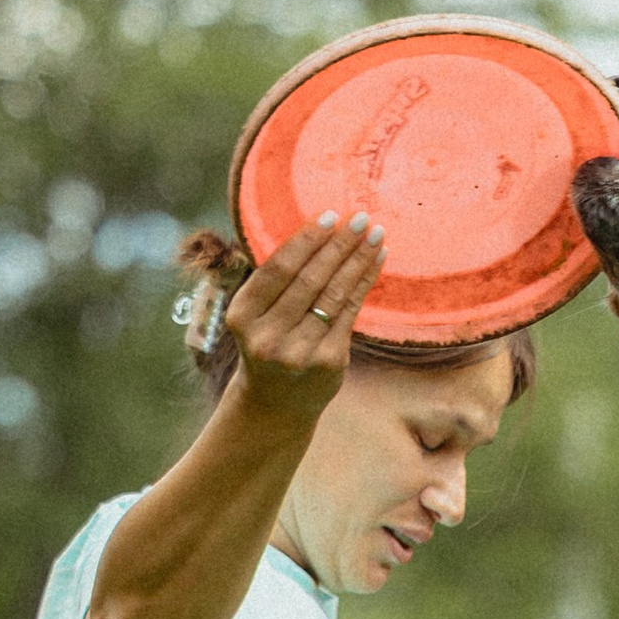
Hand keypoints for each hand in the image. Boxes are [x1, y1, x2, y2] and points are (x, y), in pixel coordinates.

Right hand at [225, 212, 387, 424]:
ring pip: (334, 296)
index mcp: (243, 316)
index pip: (279, 269)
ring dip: (357, 261)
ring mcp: (300, 353)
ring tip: (375, 235)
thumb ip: (275, 282)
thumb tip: (319, 229)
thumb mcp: (256, 314)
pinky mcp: (329, 363)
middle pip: (311, 280)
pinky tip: (375, 262)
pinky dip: (364, 284)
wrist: (276, 404)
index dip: (307, 240)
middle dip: (338, 245)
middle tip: (361, 218)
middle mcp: (268, 337)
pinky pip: (350, 314)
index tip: (331, 215)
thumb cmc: (268, 342)